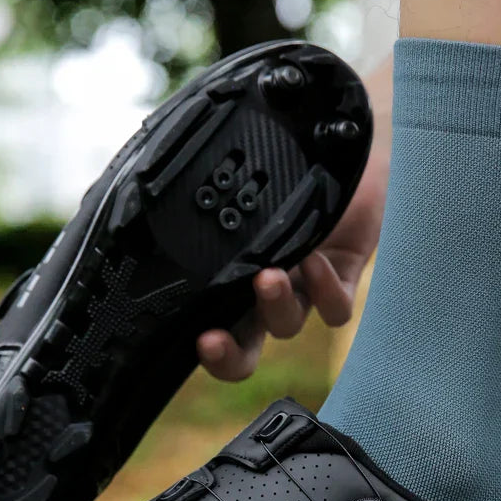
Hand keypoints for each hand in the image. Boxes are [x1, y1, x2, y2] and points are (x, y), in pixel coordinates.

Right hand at [197, 148, 388, 380]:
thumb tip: (148, 167)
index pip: (212, 322)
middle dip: (226, 354)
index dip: (203, 345)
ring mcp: (303, 288)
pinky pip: (336, 307)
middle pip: (243, 347)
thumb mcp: (247, 177)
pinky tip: (315, 259)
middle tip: (210, 340)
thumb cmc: (294, 158)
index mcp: (235, 275)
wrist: (352, 146)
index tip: (192, 337)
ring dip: (273, 307)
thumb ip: (213, 190)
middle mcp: (265, 290)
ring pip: (286, 325)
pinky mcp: (343, 278)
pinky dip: (325, 290)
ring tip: (268, 277)